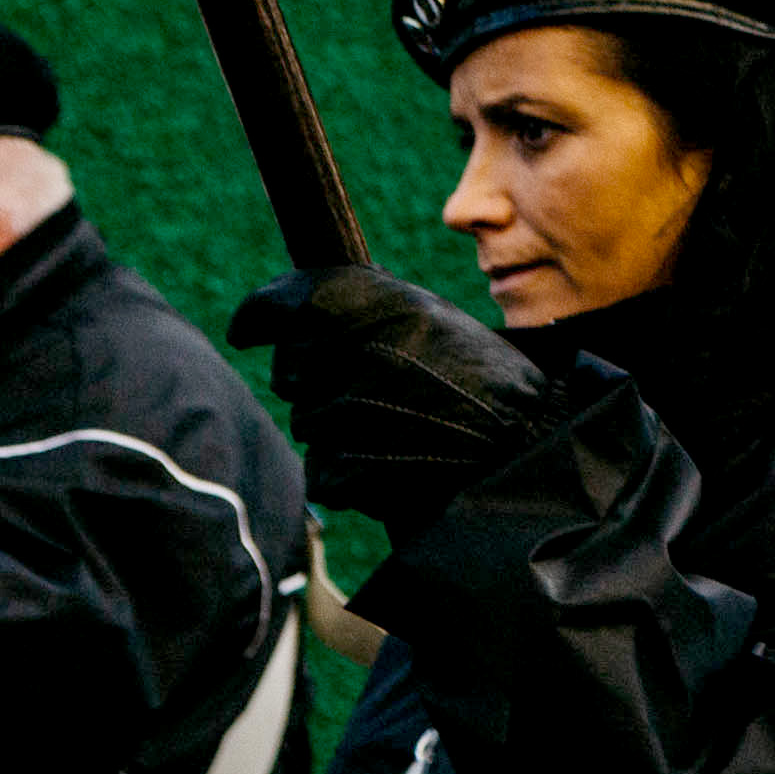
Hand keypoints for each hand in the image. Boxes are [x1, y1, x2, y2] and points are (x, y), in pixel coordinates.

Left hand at [230, 266, 572, 543]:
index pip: (285, 303)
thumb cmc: (486, 379)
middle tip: (378, 386)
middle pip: (291, 369)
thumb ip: (370, 308)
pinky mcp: (342, 466)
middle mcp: (350, 349)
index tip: (248, 330)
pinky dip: (349, 471)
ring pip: (308, 421)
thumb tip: (298, 311)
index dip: (260, 315)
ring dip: (339, 428)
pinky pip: (321, 470)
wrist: (526, 444)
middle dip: (318, 378)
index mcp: (374, 302)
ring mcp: (342, 410)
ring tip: (399, 426)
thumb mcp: (434, 317)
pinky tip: (394, 460)